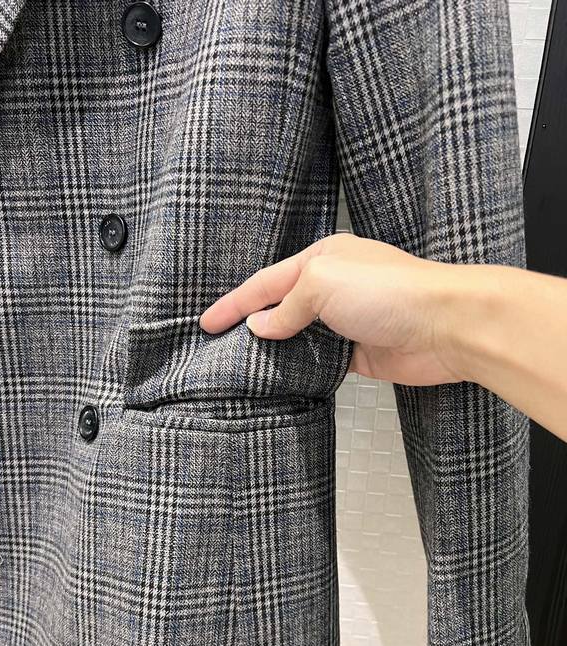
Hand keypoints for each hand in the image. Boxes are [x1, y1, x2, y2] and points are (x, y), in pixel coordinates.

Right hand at [198, 232, 468, 385]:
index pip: (265, 283)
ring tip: (239, 367)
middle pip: (279, 309)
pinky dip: (299, 369)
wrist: (445, 326)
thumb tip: (261, 328)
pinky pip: (318, 362)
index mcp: (322, 260)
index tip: (206, 322)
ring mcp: (345, 323)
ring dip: (273, 351)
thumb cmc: (388, 291)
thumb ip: (287, 307)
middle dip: (249, 325)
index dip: (234, 303)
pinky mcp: (358, 354)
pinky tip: (279, 379)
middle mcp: (332, 289)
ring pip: (297, 338)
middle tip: (215, 346)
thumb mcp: (323, 284)